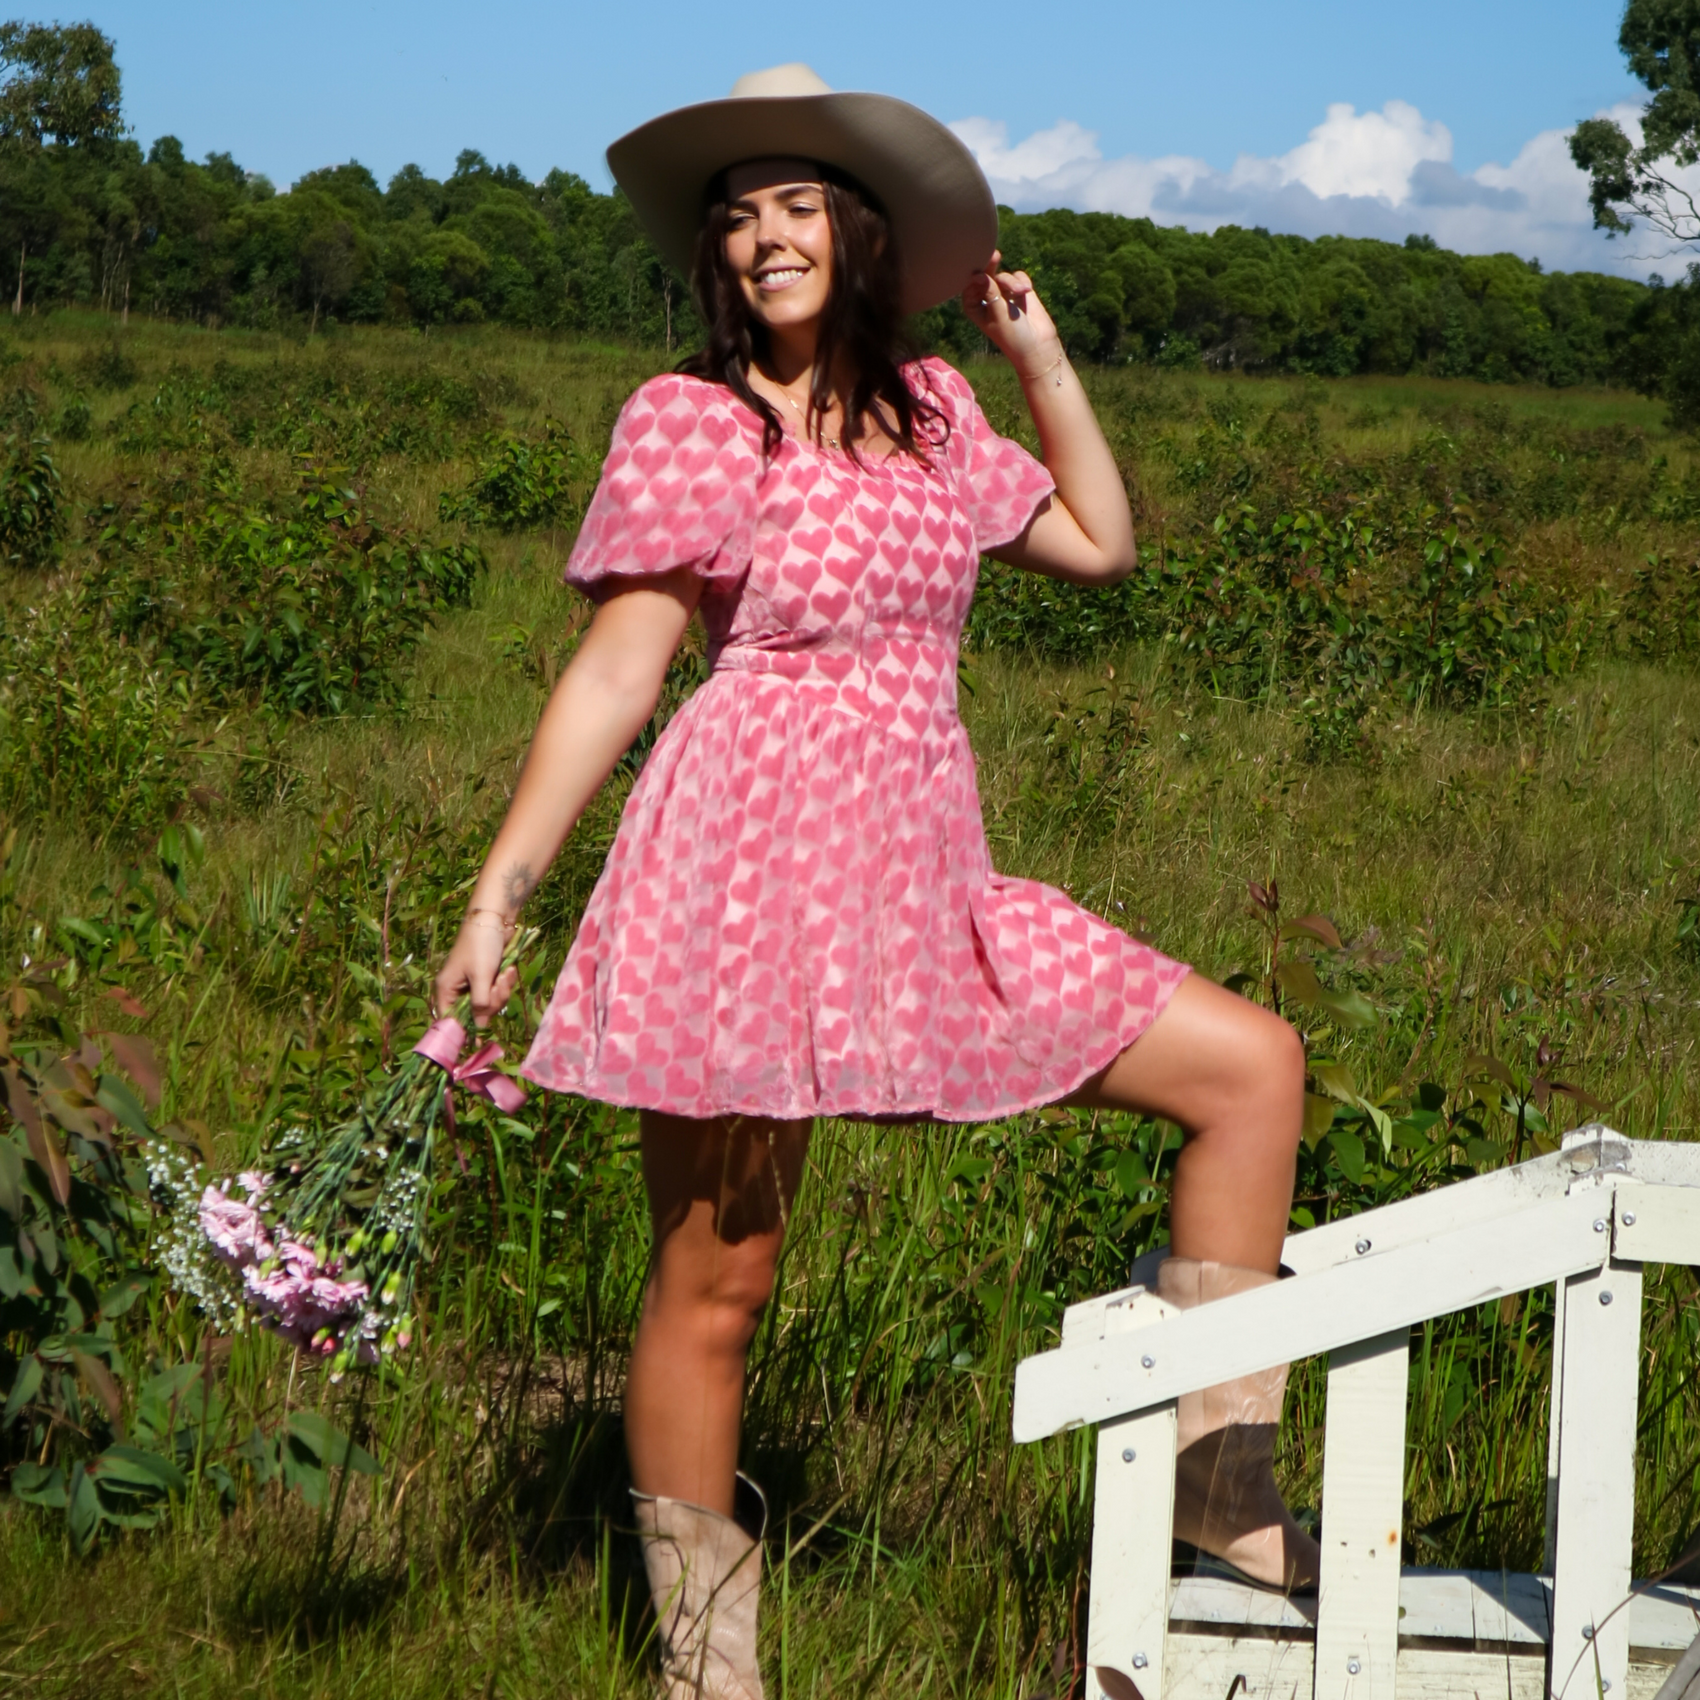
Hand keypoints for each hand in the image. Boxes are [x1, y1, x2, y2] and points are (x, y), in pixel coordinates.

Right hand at [433, 915, 518, 1027]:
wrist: (495, 918)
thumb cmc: (481, 945)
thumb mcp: (481, 976)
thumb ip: (480, 1003)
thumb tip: (479, 1027)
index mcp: (446, 989)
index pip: (449, 1020)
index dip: (463, 1031)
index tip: (478, 1043)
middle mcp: (458, 989)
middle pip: (474, 1014)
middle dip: (492, 1002)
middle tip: (498, 985)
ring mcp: (474, 984)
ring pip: (490, 1003)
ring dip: (501, 991)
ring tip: (506, 973)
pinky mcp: (488, 978)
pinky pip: (498, 992)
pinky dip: (505, 983)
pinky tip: (509, 969)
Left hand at [962, 251, 1063, 377]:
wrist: (1037, 345)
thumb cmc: (1012, 335)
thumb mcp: (998, 314)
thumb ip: (990, 291)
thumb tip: (978, 274)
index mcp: (974, 307)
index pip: (969, 285)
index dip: (975, 276)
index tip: (981, 273)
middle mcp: (986, 298)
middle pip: (985, 275)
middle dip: (990, 266)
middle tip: (995, 255)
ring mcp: (1003, 294)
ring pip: (1003, 276)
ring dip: (1012, 282)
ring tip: (1021, 292)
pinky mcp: (1019, 291)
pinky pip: (1018, 277)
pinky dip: (1022, 282)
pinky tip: (1026, 291)